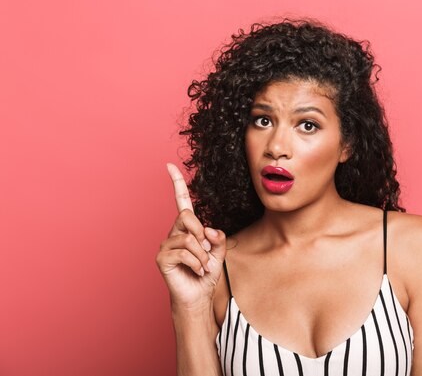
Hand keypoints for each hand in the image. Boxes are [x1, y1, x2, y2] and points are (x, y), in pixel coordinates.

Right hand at [155, 163, 226, 309]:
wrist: (199, 295)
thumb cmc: (206, 272)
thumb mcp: (219, 252)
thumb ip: (218, 238)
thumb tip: (207, 230)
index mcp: (187, 227)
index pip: (181, 201)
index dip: (177, 183)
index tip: (170, 165)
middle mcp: (174, 232)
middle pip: (187, 216)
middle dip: (201, 234)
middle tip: (206, 252)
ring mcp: (166, 245)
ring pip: (189, 238)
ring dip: (202, 255)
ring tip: (201, 266)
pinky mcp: (162, 258)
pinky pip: (184, 253)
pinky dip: (196, 263)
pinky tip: (197, 271)